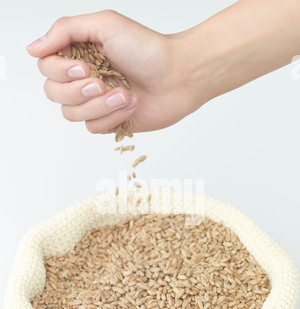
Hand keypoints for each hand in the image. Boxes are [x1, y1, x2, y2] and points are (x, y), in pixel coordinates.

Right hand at [27, 10, 205, 134]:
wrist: (179, 77)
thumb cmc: (148, 49)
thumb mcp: (106, 25)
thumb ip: (66, 30)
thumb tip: (34, 48)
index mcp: (79, 54)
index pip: (46, 67)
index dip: (60, 72)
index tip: (85, 67)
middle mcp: (83, 78)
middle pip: (54, 93)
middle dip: (79, 91)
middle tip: (104, 82)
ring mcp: (95, 102)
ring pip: (72, 115)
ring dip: (100, 105)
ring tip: (124, 93)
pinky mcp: (109, 120)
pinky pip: (93, 128)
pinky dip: (112, 117)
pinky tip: (131, 105)